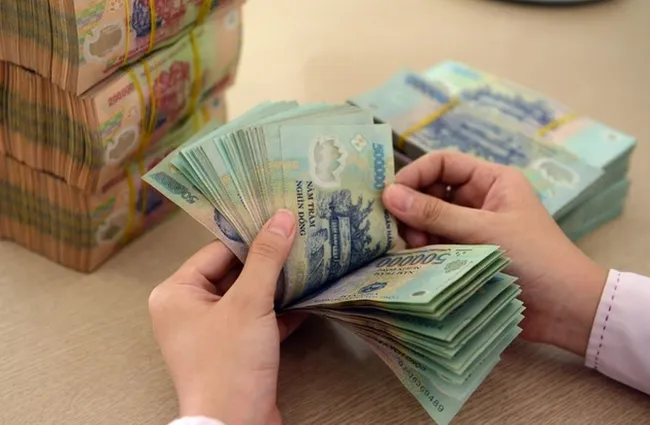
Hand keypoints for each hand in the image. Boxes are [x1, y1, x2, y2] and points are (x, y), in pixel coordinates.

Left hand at [149, 210, 305, 424]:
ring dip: (276, 285)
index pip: (217, 250)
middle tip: (299, 236)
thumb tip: (282, 217)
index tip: (281, 219)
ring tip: (308, 261)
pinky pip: (256, 320)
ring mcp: (211, 332)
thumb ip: (266, 258)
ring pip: (247, 297)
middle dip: (267, 260)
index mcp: (176, 294)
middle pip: (233, 272)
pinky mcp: (233, 350)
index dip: (250, 235)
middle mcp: (188, 310)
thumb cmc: (229, 364)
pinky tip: (307, 297)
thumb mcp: (249, 303)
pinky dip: (279, 311)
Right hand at [382, 151, 607, 356]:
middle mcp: (478, 201)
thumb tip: (388, 194)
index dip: (414, 175)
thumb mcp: (483, 231)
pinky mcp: (465, 257)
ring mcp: (471, 230)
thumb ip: (435, 214)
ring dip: (417, 233)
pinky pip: (435, 247)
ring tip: (417, 250)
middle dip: (414, 208)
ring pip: (429, 222)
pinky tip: (416, 263)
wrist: (566, 311)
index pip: (442, 164)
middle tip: (405, 232)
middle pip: (431, 192)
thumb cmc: (535, 258)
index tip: (390, 196)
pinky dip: (423, 253)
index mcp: (491, 181)